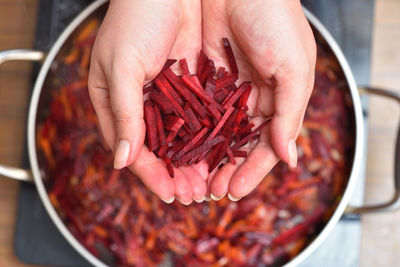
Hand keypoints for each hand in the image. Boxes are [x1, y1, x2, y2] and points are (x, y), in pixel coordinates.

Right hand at [89, 0, 205, 203]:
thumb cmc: (134, 20)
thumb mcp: (122, 67)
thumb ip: (123, 114)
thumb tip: (120, 162)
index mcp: (117, 104)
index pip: (134, 150)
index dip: (152, 175)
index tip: (171, 196)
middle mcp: (143, 106)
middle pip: (161, 150)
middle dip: (178, 175)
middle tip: (197, 196)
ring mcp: (169, 97)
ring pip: (183, 139)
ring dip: (196, 162)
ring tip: (211, 183)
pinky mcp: (191, 86)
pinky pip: (200, 118)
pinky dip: (209, 137)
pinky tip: (221, 153)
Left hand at [202, 0, 315, 200]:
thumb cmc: (276, 20)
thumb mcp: (294, 68)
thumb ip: (289, 114)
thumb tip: (288, 158)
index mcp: (277, 101)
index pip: (264, 146)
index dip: (250, 171)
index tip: (234, 192)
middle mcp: (250, 100)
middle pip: (236, 145)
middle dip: (224, 170)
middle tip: (208, 193)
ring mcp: (225, 91)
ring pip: (214, 133)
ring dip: (204, 158)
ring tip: (191, 180)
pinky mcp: (202, 79)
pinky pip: (195, 111)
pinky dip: (188, 132)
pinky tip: (179, 150)